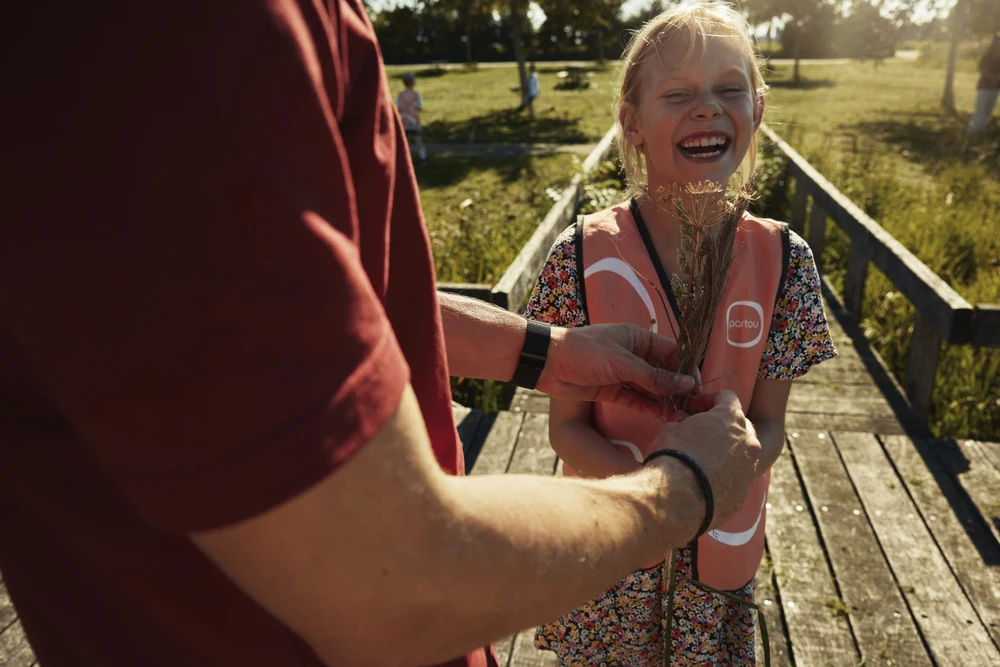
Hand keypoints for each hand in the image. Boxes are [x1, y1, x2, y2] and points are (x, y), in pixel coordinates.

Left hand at [536, 323, 695, 417]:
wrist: (547, 363)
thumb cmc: (585, 352)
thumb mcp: (623, 363)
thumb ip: (655, 376)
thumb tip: (687, 384)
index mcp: (638, 338)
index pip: (672, 352)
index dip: (686, 369)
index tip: (697, 388)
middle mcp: (633, 355)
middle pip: (663, 372)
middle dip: (678, 389)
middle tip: (693, 407)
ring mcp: (622, 373)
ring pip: (650, 389)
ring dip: (665, 401)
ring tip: (682, 417)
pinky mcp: (612, 390)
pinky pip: (636, 400)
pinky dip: (649, 408)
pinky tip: (664, 417)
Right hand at [648, 390, 760, 526]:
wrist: (677, 500)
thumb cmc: (673, 457)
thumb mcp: (670, 429)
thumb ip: (681, 421)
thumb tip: (682, 420)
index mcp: (731, 419)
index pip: (728, 397)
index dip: (709, 400)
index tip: (694, 408)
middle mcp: (748, 442)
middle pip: (741, 425)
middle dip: (723, 426)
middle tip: (701, 433)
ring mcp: (749, 470)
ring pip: (742, 454)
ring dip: (727, 453)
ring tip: (704, 459)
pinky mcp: (742, 494)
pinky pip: (736, 479)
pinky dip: (725, 477)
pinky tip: (704, 482)